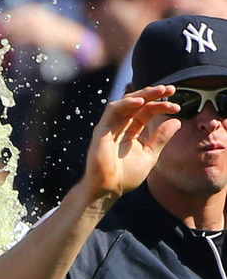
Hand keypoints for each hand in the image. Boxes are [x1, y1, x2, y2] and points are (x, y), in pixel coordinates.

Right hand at [82, 85, 180, 202]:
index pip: (146, 111)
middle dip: (153, 94)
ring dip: (142, 94)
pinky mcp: (102, 130)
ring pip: (125, 102)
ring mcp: (110, 127)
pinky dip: (126, 103)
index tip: (177, 106)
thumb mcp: (150, 155)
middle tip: (171, 89)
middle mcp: (120, 126)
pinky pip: (113, 111)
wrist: (109, 189)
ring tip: (159, 91)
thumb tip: (177, 121)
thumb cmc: (125, 175)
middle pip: (137, 103)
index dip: (161, 106)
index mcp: (131, 130)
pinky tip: (141, 101)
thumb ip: (161, 138)